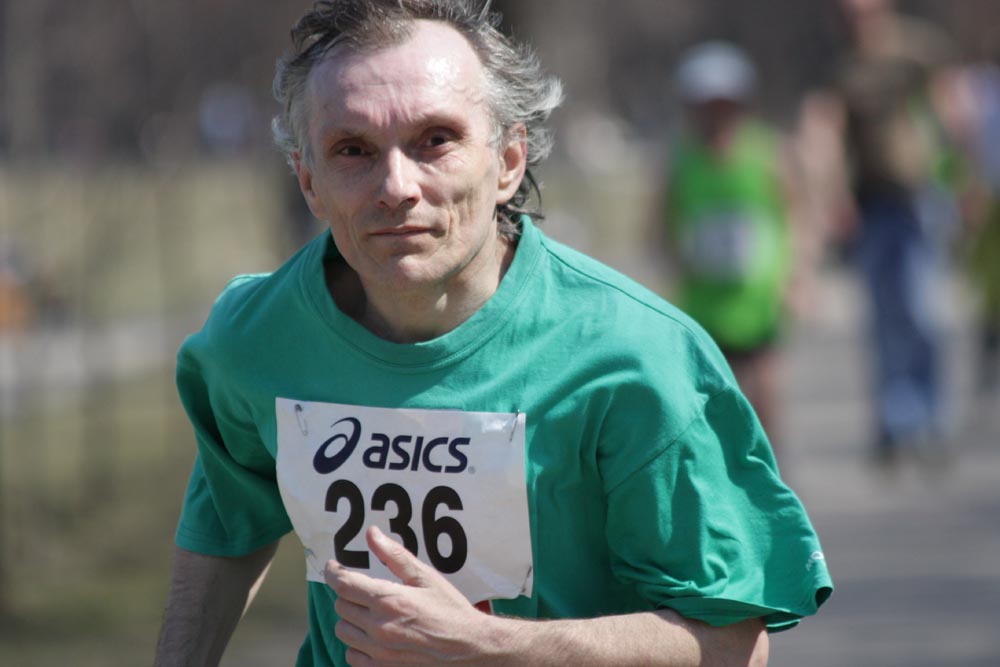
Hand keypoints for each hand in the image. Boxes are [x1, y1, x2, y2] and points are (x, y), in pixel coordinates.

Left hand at [325, 526, 503, 666]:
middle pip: (341, 604)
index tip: (334, 566)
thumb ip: (394, 556)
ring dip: (351, 618)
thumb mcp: (426, 577)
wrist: (469, 647)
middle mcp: (379, 627)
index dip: (333, 572)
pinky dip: (357, 643)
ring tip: (370, 612)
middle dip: (349, 593)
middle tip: (366, 590)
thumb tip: (371, 534)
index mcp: (389, 600)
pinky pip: (351, 654)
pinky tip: (374, 635)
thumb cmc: (450, 610)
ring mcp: (378, 651)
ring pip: (343, 630)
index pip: (343, 584)